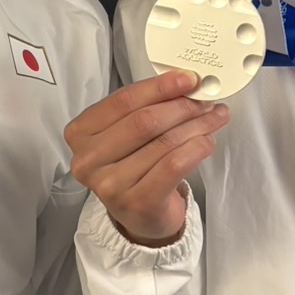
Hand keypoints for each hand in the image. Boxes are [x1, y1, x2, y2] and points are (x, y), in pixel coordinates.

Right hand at [65, 71, 228, 244]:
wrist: (140, 215)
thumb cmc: (134, 166)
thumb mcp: (127, 133)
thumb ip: (146, 107)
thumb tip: (185, 84)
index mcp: (81, 133)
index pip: (123, 101)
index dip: (159, 87)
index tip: (187, 78)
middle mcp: (89, 159)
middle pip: (143, 121)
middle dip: (181, 106)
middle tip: (206, 99)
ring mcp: (110, 184)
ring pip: (163, 142)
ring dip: (196, 125)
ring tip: (214, 117)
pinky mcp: (137, 202)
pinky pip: (173, 166)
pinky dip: (196, 149)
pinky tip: (207, 141)